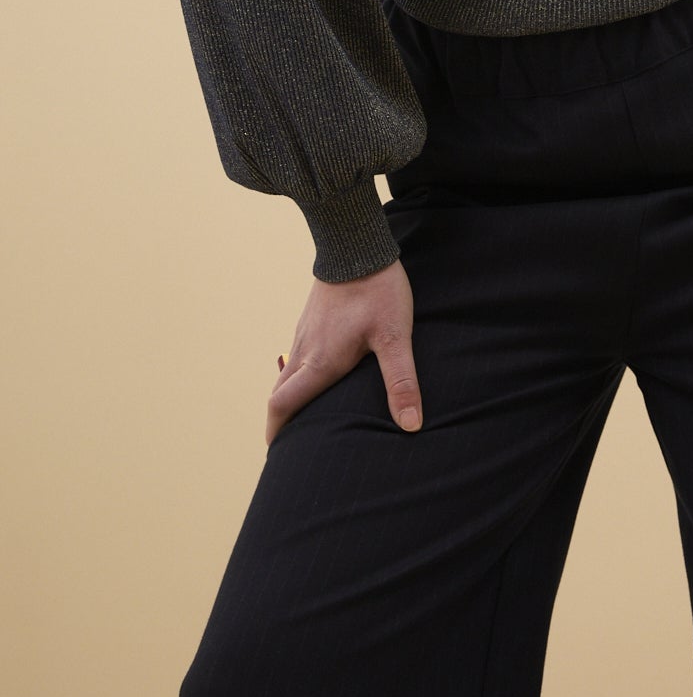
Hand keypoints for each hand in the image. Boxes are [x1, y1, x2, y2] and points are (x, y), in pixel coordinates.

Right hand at [266, 256, 422, 445]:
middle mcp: (304, 350)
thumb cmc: (377, 291)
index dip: (277, 431)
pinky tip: (318, 374)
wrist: (356, 243)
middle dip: (281, 420)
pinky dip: (298, 374)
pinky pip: (296, 354)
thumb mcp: (395, 337)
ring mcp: (304, 332)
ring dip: (289, 396)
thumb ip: (402, 381)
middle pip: (280, 393)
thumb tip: (411, 425)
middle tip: (292, 442)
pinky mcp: (311, 318)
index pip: (282, 405)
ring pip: (287, 373)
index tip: (278, 453)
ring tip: (305, 415)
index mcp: (319, 363)